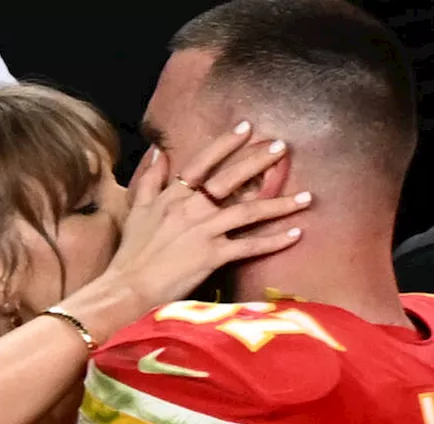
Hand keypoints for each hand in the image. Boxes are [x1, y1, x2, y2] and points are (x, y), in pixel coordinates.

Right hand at [102, 121, 311, 309]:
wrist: (127, 287)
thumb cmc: (131, 253)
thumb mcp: (136, 209)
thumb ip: (150, 179)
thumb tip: (158, 151)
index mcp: (173, 196)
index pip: (202, 162)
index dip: (225, 143)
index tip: (246, 127)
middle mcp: (191, 208)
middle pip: (230, 179)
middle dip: (258, 161)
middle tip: (282, 147)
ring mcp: (204, 231)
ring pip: (248, 211)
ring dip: (279, 203)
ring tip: (306, 195)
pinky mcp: (212, 256)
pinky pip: (249, 246)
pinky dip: (274, 240)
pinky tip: (296, 233)